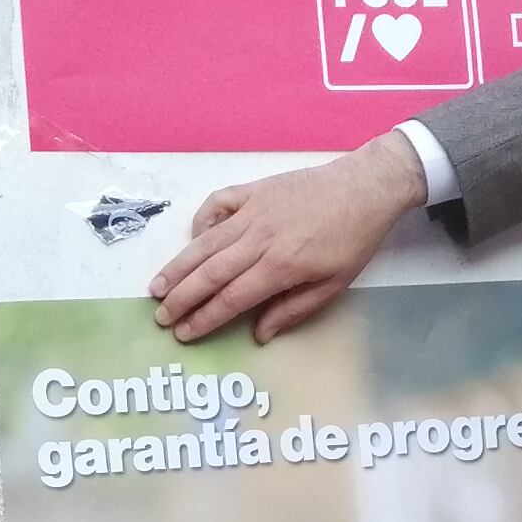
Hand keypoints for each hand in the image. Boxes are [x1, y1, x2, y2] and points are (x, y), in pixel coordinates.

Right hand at [150, 135, 423, 343]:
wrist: (365, 188)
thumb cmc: (353, 240)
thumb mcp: (334, 284)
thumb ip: (294, 309)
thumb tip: (259, 333)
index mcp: (281, 266)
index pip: (231, 298)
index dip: (204, 318)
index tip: (183, 333)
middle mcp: (260, 239)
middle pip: (210, 273)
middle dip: (181, 298)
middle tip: (160, 316)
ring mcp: (253, 211)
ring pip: (205, 242)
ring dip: (178, 266)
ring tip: (156, 286)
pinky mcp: (253, 190)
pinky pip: (217, 205)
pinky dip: (201, 221)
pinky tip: (193, 239)